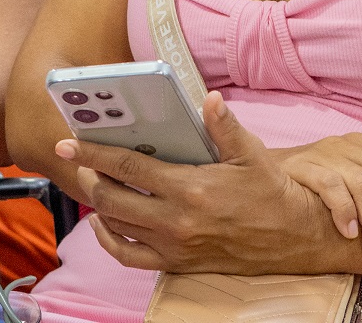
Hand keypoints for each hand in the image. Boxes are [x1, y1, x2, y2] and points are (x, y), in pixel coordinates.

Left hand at [54, 92, 361, 276]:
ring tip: (91, 182)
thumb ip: (225, 126)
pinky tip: (104, 223)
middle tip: (76, 159)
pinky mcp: (177, 263)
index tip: (68, 143)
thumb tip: (209, 98)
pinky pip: (129, 256)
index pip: (128, 167)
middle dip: (87, 176)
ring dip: (97, 203)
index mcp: (191, 188)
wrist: (293, 237)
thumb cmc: (271, 191)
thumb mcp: (251, 154)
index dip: (93, 154)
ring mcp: (174, 245)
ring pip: (117, 225)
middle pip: (112, 198)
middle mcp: (176, 220)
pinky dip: (109, 240)